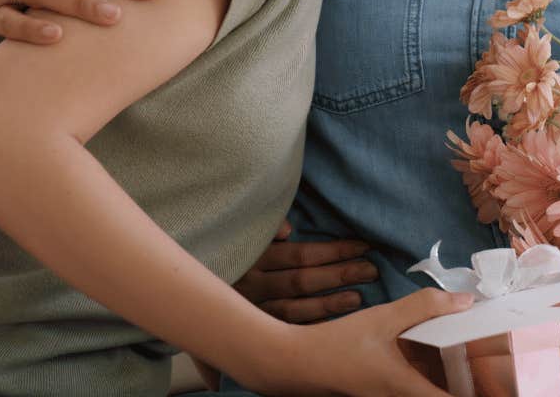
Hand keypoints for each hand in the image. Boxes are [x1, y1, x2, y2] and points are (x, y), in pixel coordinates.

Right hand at [234, 221, 376, 322]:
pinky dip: (308, 328)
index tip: (363, 246)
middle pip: (302, 281)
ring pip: (294, 309)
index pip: (301, 255)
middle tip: (371, 271)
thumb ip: (266, 228)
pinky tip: (331, 327)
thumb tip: (288, 231)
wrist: (187, 287)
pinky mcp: (251, 327)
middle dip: (339, 275)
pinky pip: (283, 330)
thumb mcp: (240, 232)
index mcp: (253, 257)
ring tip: (357, 298)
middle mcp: (252, 285)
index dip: (334, 251)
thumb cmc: (225, 250)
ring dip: (328, 305)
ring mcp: (250, 309)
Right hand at [242, 287, 473, 396]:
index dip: (479, 394)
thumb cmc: (336, 344)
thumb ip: (424, 306)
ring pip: (429, 393)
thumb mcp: (382, 318)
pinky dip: (432, 377)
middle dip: (468, 385)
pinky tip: (438, 358)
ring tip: (474, 361)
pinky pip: (416, 389)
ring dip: (450, 381)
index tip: (502, 385)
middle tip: (494, 369)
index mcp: (405, 389)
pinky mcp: (382, 394)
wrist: (295, 363)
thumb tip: (466, 301)